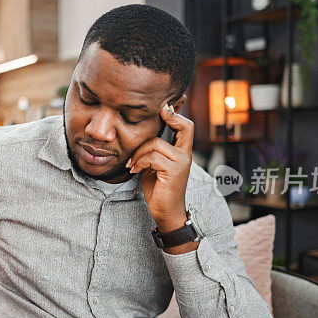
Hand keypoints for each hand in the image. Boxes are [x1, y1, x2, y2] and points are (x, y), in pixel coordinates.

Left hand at [127, 100, 194, 236]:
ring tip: (131, 164)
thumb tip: (142, 137)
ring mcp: (182, 162)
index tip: (165, 105)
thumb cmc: (159, 189)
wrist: (166, 212)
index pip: (186, 127)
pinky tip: (133, 170)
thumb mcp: (155, 166)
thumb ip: (154, 151)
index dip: (177, 113)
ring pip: (156, 144)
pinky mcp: (174, 171)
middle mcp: (186, 155)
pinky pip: (152, 157)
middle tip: (157, 112)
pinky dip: (139, 162)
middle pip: (184, 126)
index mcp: (182, 152)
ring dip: (138, 153)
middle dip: (170, 116)